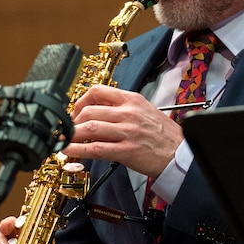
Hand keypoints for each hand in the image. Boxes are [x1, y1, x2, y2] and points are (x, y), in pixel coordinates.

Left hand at [66, 84, 183, 177]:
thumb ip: (123, 108)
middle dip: (73, 121)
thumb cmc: (164, 135)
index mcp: (132, 100)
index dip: (79, 101)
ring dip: (71, 135)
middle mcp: (129, 113)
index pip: (98, 91)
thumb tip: (98, 111)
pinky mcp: (126, 151)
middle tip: (69, 130)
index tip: (75, 111)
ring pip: (89, 128)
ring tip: (63, 141)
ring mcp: (128, 131)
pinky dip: (77, 150)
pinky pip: (95, 149)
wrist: (180, 153)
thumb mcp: (145, 111)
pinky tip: (69, 151)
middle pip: (89, 110)